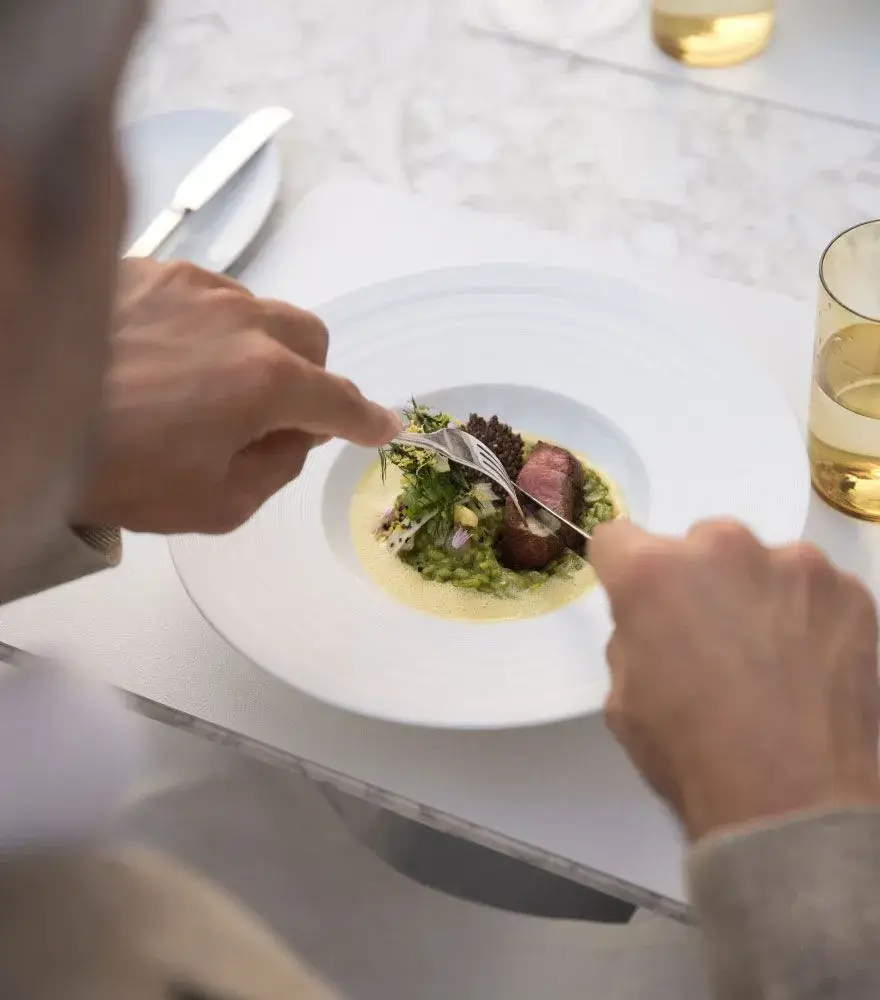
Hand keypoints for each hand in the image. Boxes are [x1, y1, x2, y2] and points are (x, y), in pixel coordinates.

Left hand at [73, 259, 399, 533]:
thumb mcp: (214, 504)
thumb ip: (278, 468)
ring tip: (205, 386)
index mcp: (265, 382)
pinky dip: (207, 326)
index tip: (381, 426)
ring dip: (256, 348)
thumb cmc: (113, 469)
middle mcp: (239, 320)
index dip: (365, 420)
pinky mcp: (150, 270)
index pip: (339, 400)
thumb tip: (298, 436)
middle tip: (276, 414)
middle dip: (310, 376)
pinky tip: (168, 357)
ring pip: (259, 311)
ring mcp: (193, 287)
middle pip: (311, 338)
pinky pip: (206, 294)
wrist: (20, 408)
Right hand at [591, 519, 879, 840]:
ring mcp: (796, 566)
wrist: (793, 805)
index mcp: (653, 573)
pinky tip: (808, 669)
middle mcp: (724, 548)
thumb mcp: (623, 701)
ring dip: (758, 594)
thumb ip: (633, 639)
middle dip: (699, 581)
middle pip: (700, 544)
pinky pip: (816, 590)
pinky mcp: (851, 593)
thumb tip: (654, 627)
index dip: (623, 572)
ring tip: (770, 660)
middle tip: (711, 640)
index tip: (637, 599)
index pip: (617, 537)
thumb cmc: (692, 756)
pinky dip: (809, 617)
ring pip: (763, 563)